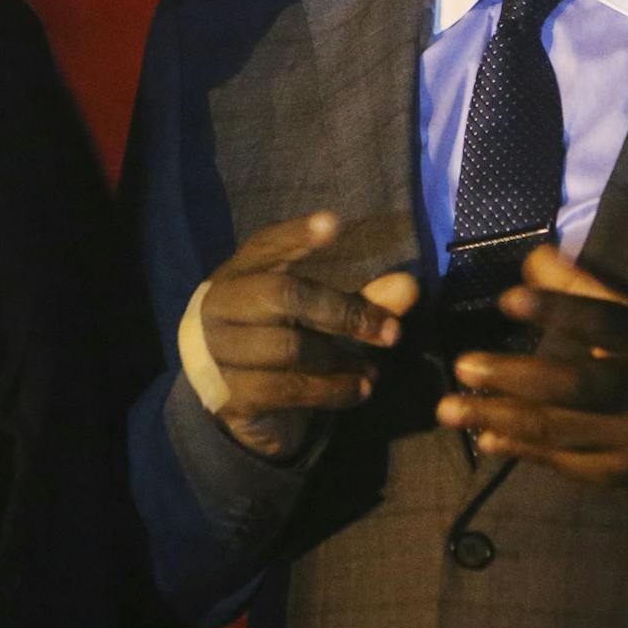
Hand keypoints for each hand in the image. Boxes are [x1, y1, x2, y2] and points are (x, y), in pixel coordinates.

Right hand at [200, 211, 418, 458]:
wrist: (240, 404)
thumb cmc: (282, 342)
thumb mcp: (319, 318)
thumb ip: (362, 301)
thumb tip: (409, 287)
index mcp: (240, 273)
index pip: (266, 244)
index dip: (297, 235)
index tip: (334, 223)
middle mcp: (219, 305)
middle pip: (282, 293)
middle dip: (343, 312)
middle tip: (391, 333)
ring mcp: (218, 351)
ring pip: (289, 347)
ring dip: (342, 359)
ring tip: (373, 371)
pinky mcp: (231, 394)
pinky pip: (288, 389)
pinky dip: (333, 390)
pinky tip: (358, 391)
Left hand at [434, 245, 627, 484]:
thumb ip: (580, 286)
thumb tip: (533, 256)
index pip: (602, 322)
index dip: (557, 309)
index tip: (506, 299)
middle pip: (575, 385)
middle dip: (513, 377)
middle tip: (462, 365)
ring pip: (559, 430)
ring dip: (498, 419)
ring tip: (447, 409)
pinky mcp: (617, 474)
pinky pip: (560, 463)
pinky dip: (519, 450)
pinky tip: (484, 438)